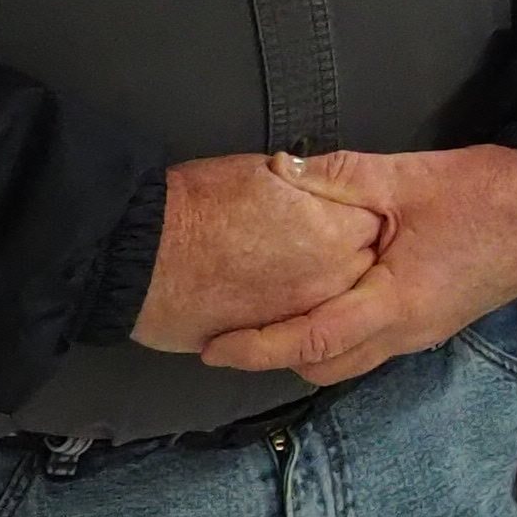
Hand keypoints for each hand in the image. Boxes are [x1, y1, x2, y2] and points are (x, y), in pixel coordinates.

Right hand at [132, 153, 383, 353]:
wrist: (140, 256)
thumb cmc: (196, 205)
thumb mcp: (264, 175)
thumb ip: (307, 187)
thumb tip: (316, 187)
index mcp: (335, 230)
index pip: (376, 223)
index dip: (357, 215)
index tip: (342, 211)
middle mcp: (332, 279)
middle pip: (364, 268)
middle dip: (351, 254)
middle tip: (318, 242)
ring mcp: (304, 316)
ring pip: (336, 304)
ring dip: (326, 289)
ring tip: (294, 270)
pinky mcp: (272, 341)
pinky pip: (302, 328)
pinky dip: (296, 314)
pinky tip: (274, 295)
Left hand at [197, 145, 516, 385]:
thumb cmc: (488, 194)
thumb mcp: (408, 176)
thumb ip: (340, 175)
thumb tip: (280, 169)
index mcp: (396, 302)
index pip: (312, 341)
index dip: (257, 347)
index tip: (213, 348)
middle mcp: (407, 331)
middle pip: (326, 368)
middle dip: (276, 359)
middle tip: (234, 334)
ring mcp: (425, 332)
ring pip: (351, 362)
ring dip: (309, 351)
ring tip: (272, 322)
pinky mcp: (437, 321)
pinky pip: (375, 345)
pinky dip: (339, 337)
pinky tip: (327, 304)